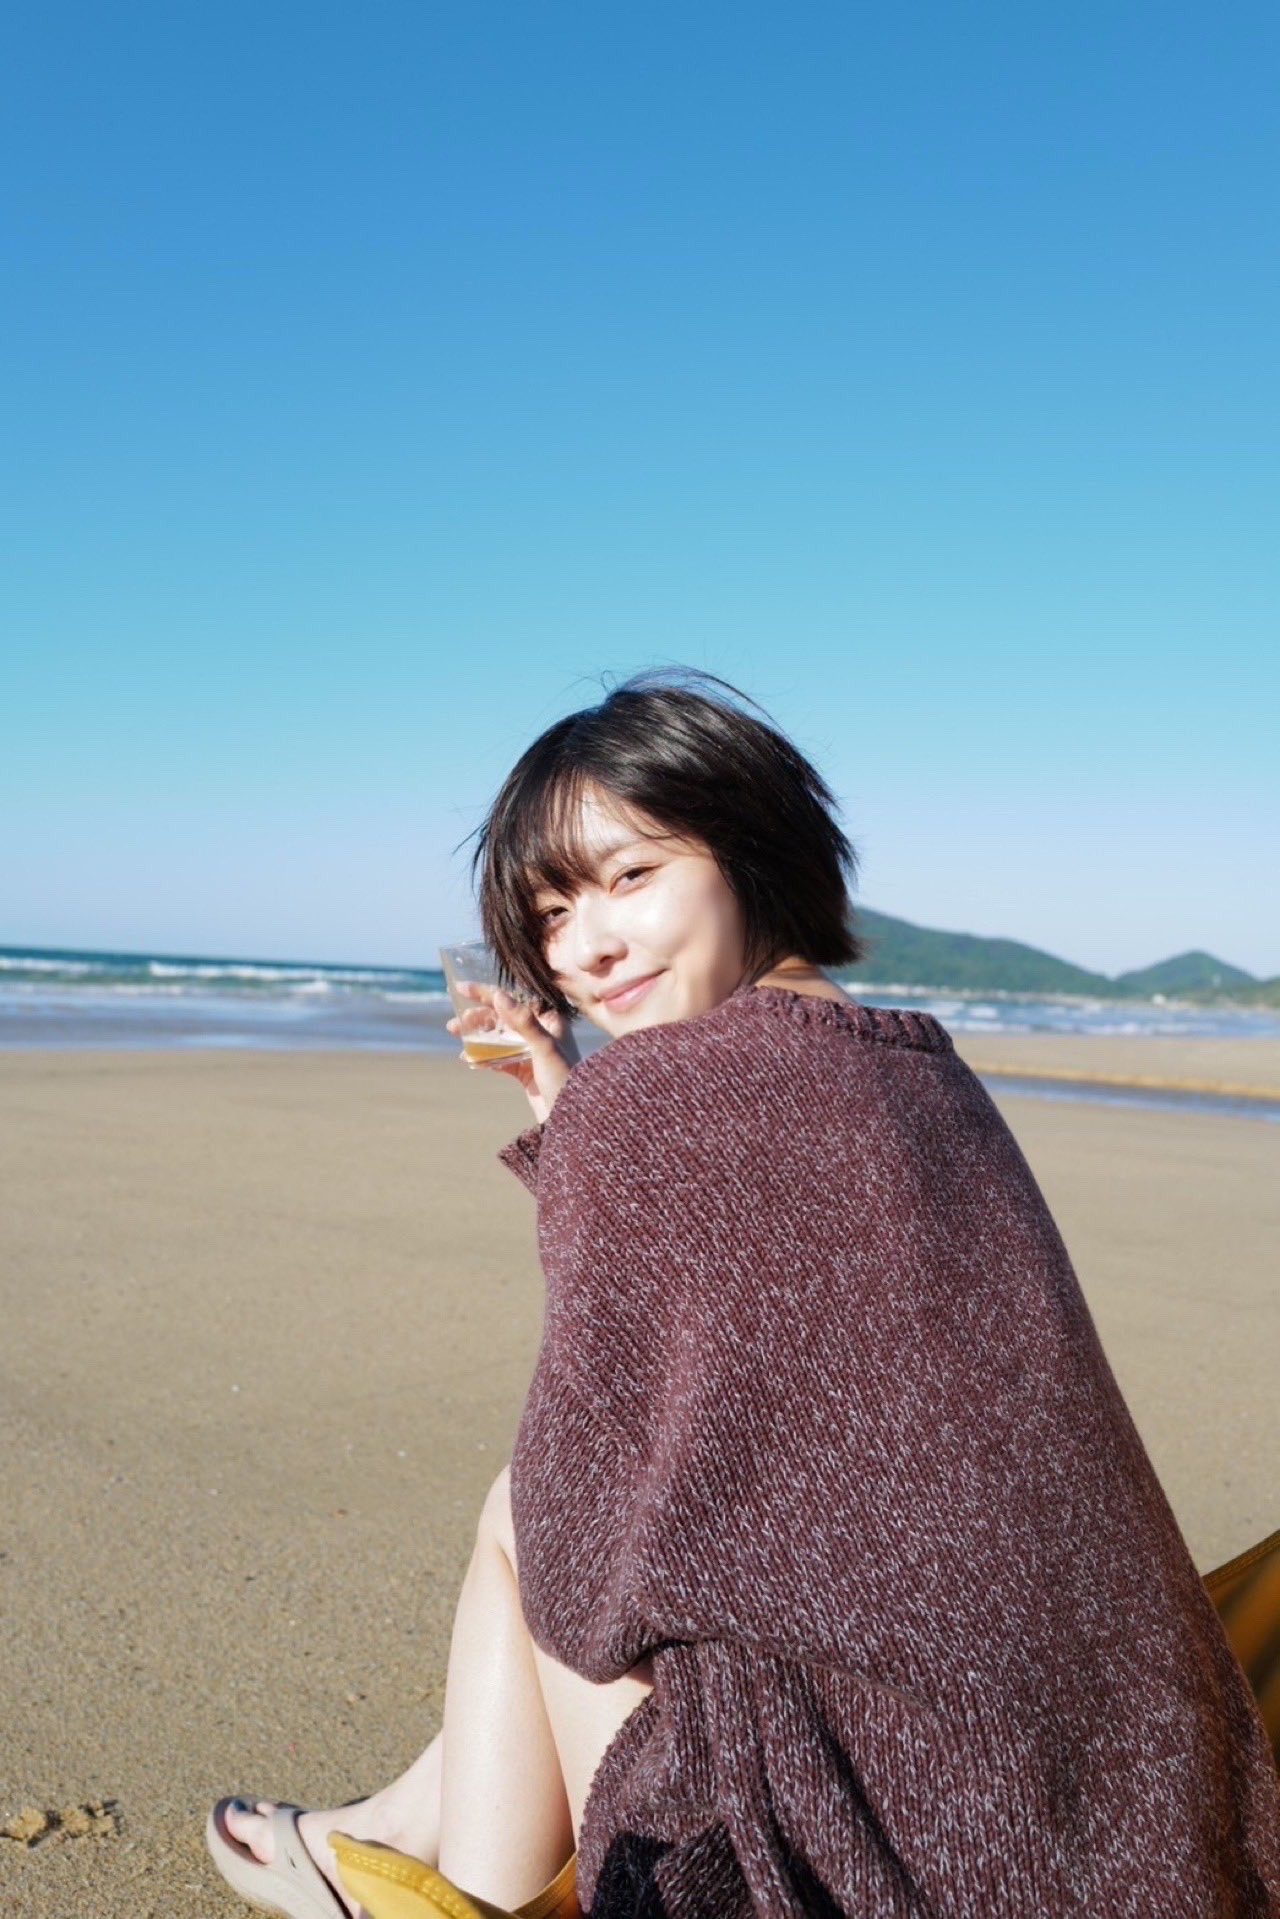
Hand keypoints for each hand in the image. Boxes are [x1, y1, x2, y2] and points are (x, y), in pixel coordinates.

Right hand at [445, 981, 580, 1122]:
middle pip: (501, 1018)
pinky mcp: (524, 1069)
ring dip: (476, 1036)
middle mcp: (540, 1031)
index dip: (486, 993)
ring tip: (456, 1036)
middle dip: (476, 1019)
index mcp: (549, 1019)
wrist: (572, 1119)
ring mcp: (530, 1051)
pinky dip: (483, 1057)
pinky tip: (469, 1059)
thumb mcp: (545, 1048)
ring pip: (497, 1037)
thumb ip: (523, 1022)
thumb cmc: (565, 1079)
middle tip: (454, 1024)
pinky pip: (499, 1058)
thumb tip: (499, 996)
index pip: (513, 1000)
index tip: (462, 988)